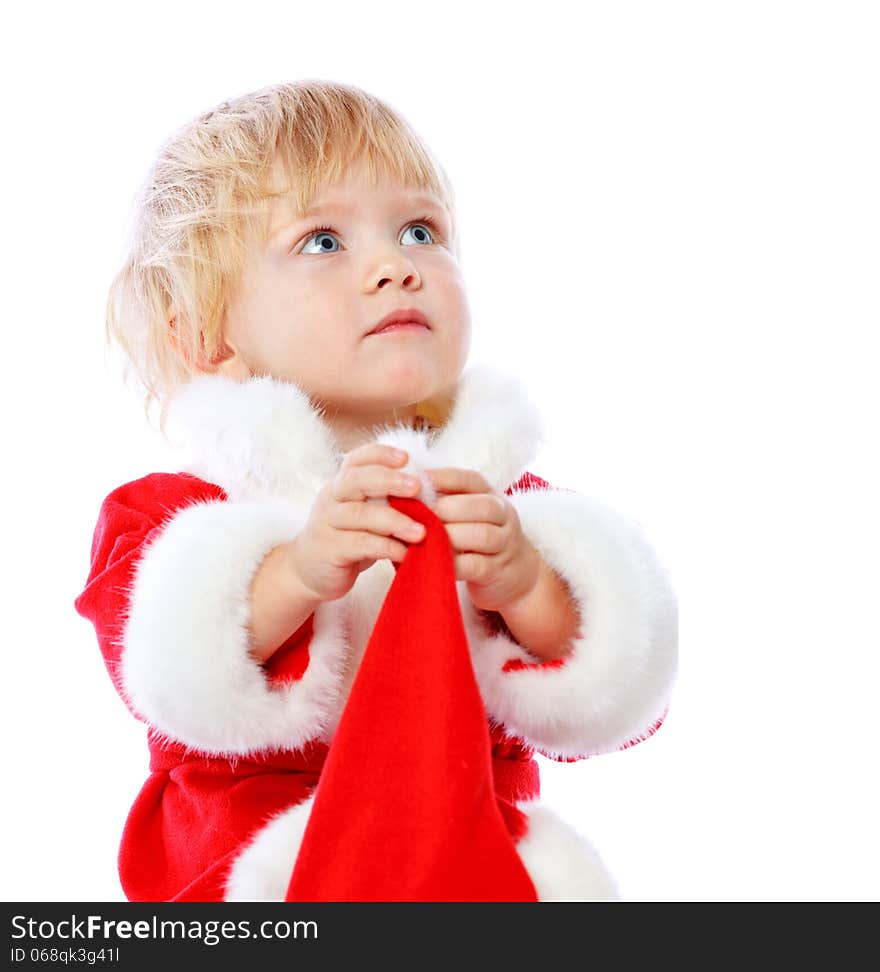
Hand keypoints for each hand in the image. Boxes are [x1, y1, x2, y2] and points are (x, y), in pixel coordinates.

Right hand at [287, 444, 426, 601]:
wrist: (308, 570)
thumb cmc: (347, 536)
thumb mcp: (363, 512)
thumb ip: (384, 499)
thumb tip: (429, 492)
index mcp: (341, 483)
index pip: (357, 459)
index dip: (380, 454)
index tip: (406, 457)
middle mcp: (331, 498)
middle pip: (356, 480)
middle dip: (389, 480)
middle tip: (417, 487)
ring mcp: (327, 523)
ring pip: (360, 514)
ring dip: (394, 520)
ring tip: (422, 531)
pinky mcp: (329, 550)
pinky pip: (359, 544)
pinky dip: (386, 547)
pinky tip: (405, 552)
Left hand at [427, 467, 540, 612]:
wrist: (515, 574)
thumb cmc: (478, 539)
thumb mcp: (467, 514)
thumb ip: (441, 502)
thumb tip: (398, 494)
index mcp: (490, 494)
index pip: (469, 479)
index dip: (442, 478)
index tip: (413, 482)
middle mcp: (502, 515)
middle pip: (481, 506)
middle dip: (447, 508)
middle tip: (416, 513)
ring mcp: (504, 544)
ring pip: (482, 535)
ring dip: (451, 536)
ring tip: (424, 537)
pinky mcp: (497, 571)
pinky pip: (476, 565)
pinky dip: (452, 564)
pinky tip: (432, 563)